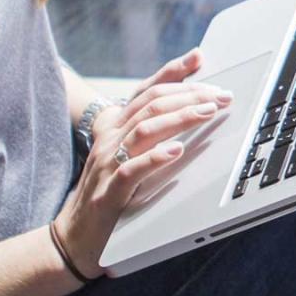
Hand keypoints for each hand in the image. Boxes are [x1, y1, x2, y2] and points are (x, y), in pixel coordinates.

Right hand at [52, 50, 233, 275]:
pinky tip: (177, 151)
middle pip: (151, 104)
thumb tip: (188, 112)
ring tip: (208, 113)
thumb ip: (151, 135)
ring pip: (145, 129)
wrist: (73, 238)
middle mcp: (110, 138)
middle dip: (190, 95)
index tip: (200, 58)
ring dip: (180, 118)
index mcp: (115, 127)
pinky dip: (155, 158)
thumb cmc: (108, 195)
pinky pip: (132, 170)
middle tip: (221, 95)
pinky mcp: (109, 193)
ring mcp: (107, 163)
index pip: (146, 89)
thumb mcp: (128, 157)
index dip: (174, 71)